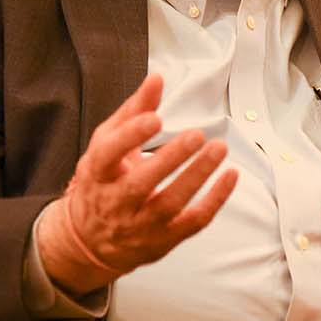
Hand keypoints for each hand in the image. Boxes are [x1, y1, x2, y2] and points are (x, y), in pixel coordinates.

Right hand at [39, 73, 236, 294]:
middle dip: (171, 158)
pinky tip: (230, 175)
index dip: (130, 136)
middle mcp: (115, 202)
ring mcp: (139, 225)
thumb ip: (133, 111)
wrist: (89, 242)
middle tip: (196, 135)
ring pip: (170, 203)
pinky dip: (214, 200)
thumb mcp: (107, 145)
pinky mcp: (163, 239)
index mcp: (97, 173)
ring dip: (197, 176)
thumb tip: (157, 79)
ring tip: (219, 148)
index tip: (154, 118)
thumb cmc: (102, 182)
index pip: (107, 155)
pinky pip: (193, 222)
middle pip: (141, 183)